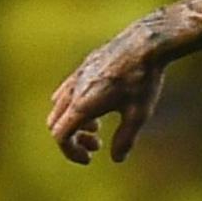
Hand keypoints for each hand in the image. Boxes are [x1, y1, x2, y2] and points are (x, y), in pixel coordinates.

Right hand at [46, 24, 167, 163]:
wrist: (146, 43)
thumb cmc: (143, 79)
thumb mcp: (138, 115)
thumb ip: (125, 139)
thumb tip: (117, 158)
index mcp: (83, 105)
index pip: (61, 136)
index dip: (71, 152)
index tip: (90, 158)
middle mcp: (74, 90)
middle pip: (55, 123)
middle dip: (72, 139)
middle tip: (96, 145)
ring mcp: (77, 76)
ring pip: (59, 106)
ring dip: (73, 122)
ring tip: (98, 126)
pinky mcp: (84, 67)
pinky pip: (67, 91)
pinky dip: (75, 106)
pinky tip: (98, 105)